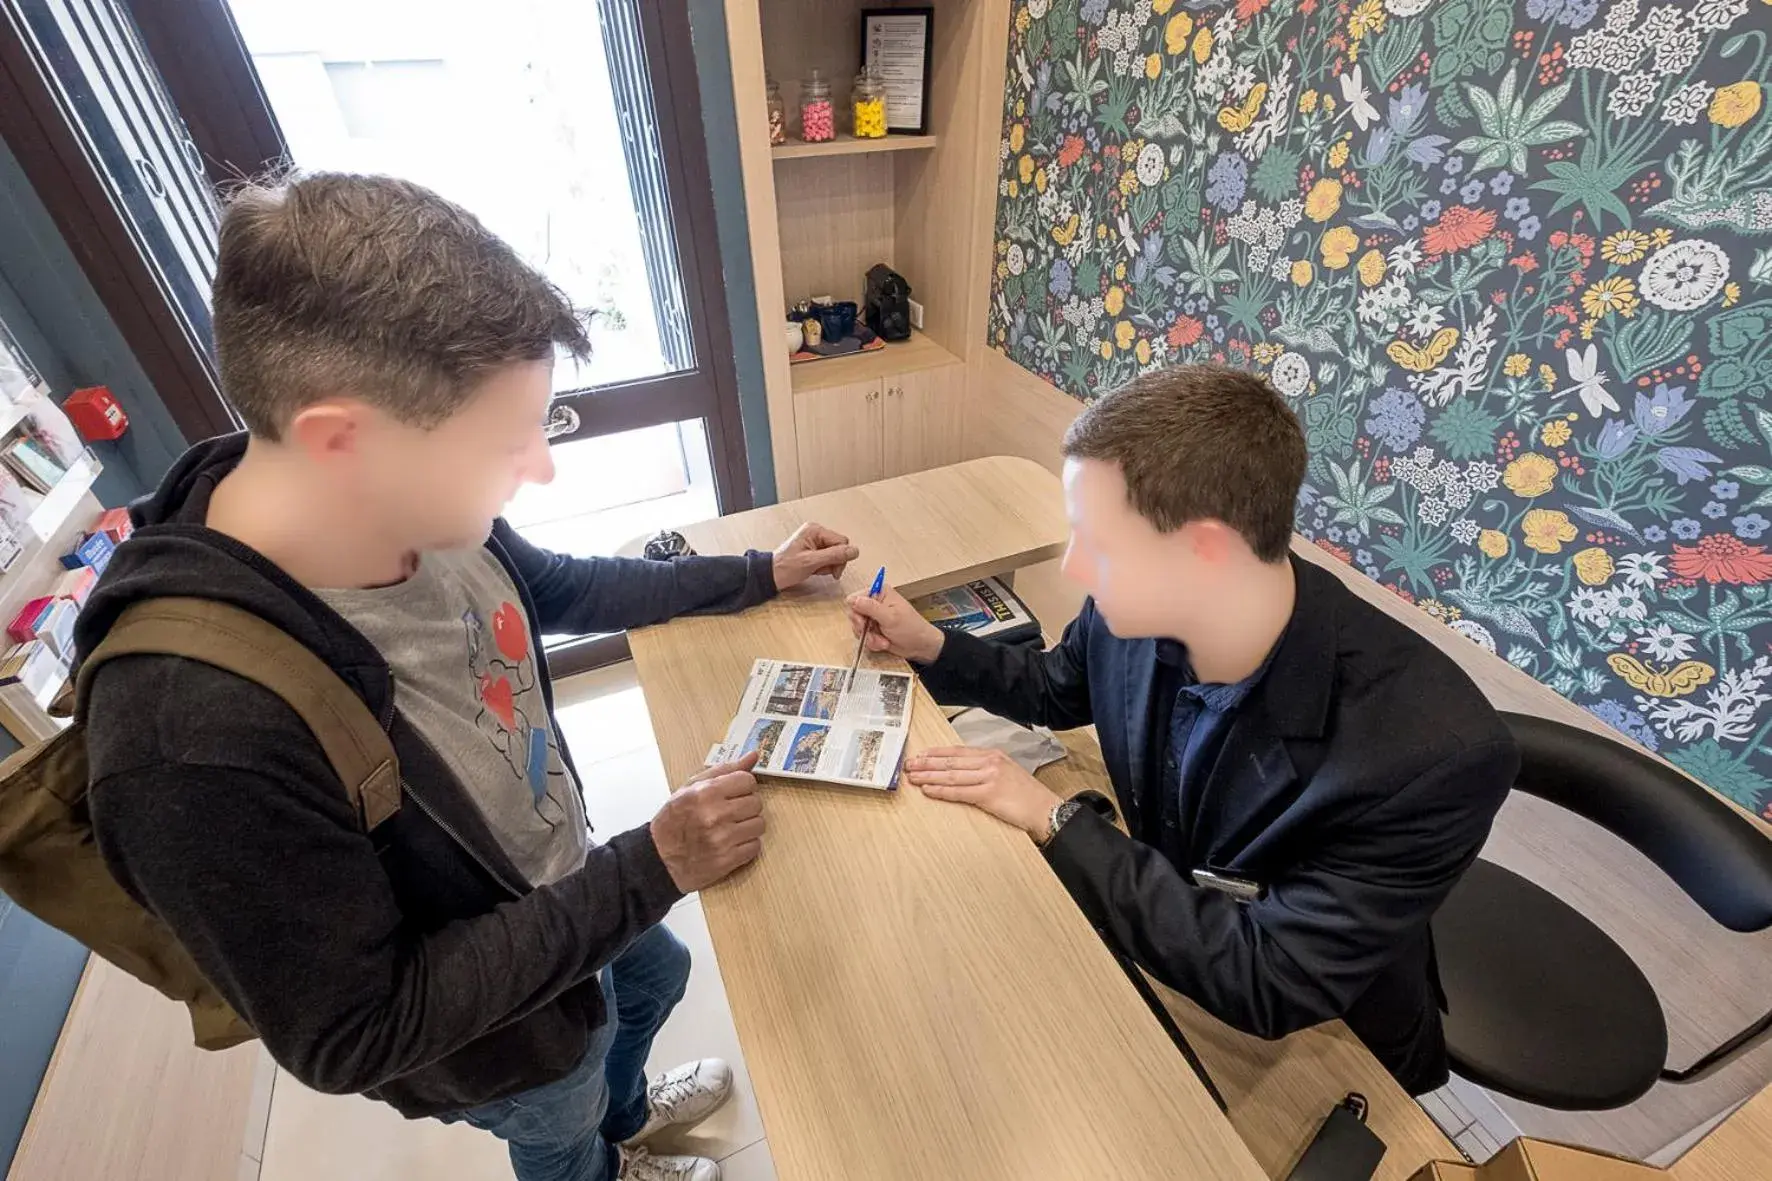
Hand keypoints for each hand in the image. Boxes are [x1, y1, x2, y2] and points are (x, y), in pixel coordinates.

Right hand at [650, 752, 764, 892]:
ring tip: (731, 828)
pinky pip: (755, 847)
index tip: (735, 793)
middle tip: (730, 812)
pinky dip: (746, 845)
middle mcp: (715, 815)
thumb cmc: (674, 820)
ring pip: (759, 825)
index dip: (743, 786)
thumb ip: (724, 770)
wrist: (660, 857)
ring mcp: (722, 839)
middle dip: (746, 806)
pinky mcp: (727, 860)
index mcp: (705, 793)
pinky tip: (731, 843)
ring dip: (748, 826)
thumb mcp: (691, 788)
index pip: (747, 781)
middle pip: (756, 803)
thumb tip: (753, 756)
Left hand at [772, 522, 858, 589]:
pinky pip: (828, 559)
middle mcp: (816, 533)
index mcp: (815, 530)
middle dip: (834, 562)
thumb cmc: (785, 567)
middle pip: (840, 548)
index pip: (842, 541)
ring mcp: (815, 541)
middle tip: (822, 571)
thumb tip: (854, 551)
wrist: (770, 576)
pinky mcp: (814, 550)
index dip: (841, 557)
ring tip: (814, 570)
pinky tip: (813, 570)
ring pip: (835, 555)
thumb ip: (834, 555)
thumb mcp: (811, 562)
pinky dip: (823, 567)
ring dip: (828, 566)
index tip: (834, 570)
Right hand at [847, 584, 945, 664]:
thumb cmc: (911, 628)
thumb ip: (870, 607)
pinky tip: (883, 643)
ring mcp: (873, 617)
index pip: (855, 597)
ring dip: (869, 637)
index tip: (863, 621)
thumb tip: (852, 599)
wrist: (920, 646)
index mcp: (880, 593)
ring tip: (883, 641)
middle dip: (863, 627)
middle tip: (874, 632)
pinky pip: (863, 636)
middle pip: (854, 613)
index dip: (856, 611)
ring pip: (857, 627)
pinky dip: (872, 642)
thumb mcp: (890, 617)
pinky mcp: (873, 629)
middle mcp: (874, 603)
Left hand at [903, 746, 1063, 839]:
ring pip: (951, 774)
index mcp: (992, 754)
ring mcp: (989, 777)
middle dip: (927, 763)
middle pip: (951, 761)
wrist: (1044, 808)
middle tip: (909, 765)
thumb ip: (985, 768)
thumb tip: (961, 770)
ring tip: (913, 777)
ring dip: (929, 776)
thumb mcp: (1006, 771)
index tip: (920, 754)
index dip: (936, 753)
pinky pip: (959, 792)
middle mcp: (989, 762)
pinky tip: (929, 790)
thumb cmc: (1026, 794)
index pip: (958, 751)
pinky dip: (941, 790)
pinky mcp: (988, 794)